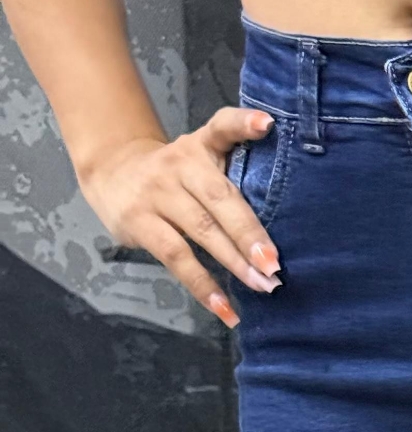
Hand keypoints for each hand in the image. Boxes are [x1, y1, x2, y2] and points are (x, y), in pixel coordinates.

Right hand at [80, 106, 284, 327]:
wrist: (111, 171)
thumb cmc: (175, 175)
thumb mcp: (200, 158)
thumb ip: (233, 170)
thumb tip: (279, 211)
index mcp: (200, 146)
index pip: (222, 127)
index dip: (243, 124)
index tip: (266, 125)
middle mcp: (179, 165)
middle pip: (219, 198)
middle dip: (249, 232)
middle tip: (275, 263)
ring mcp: (158, 193)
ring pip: (200, 230)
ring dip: (233, 261)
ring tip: (261, 285)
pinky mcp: (140, 222)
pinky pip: (176, 257)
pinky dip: (202, 285)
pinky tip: (224, 308)